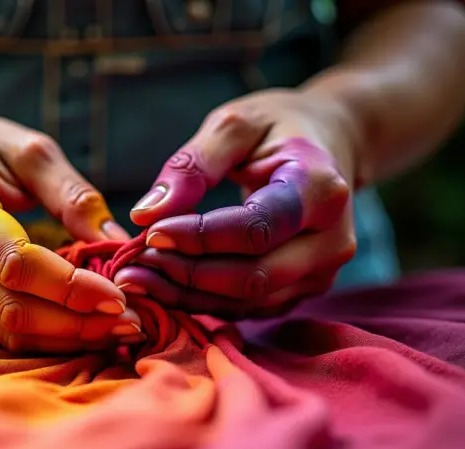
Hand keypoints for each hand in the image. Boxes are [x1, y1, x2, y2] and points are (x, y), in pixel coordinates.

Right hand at [0, 108, 140, 352]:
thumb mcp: (28, 151)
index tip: (120, 295)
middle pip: (10, 307)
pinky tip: (79, 327)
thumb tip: (117, 244)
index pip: (16, 262)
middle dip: (75, 322)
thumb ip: (73, 195)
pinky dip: (42, 336)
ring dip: (63, 337)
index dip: (70, 287)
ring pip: (3, 330)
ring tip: (113, 330)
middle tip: (129, 322)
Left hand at [117, 89, 358, 317]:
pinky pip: (249, 306)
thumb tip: (146, 214)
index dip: (199, 237)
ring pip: (249, 300)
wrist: (328, 144)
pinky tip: (164, 286)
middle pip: (253, 276)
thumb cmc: (277, 128)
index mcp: (321, 188)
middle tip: (132, 264)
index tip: (150, 233)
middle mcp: (332, 239)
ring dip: (188, 295)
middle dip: (187, 274)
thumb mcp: (235, 125)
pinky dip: (203, 301)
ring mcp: (322, 271)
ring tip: (137, 278)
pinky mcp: (304, 289)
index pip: (255, 228)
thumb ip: (192, 164)